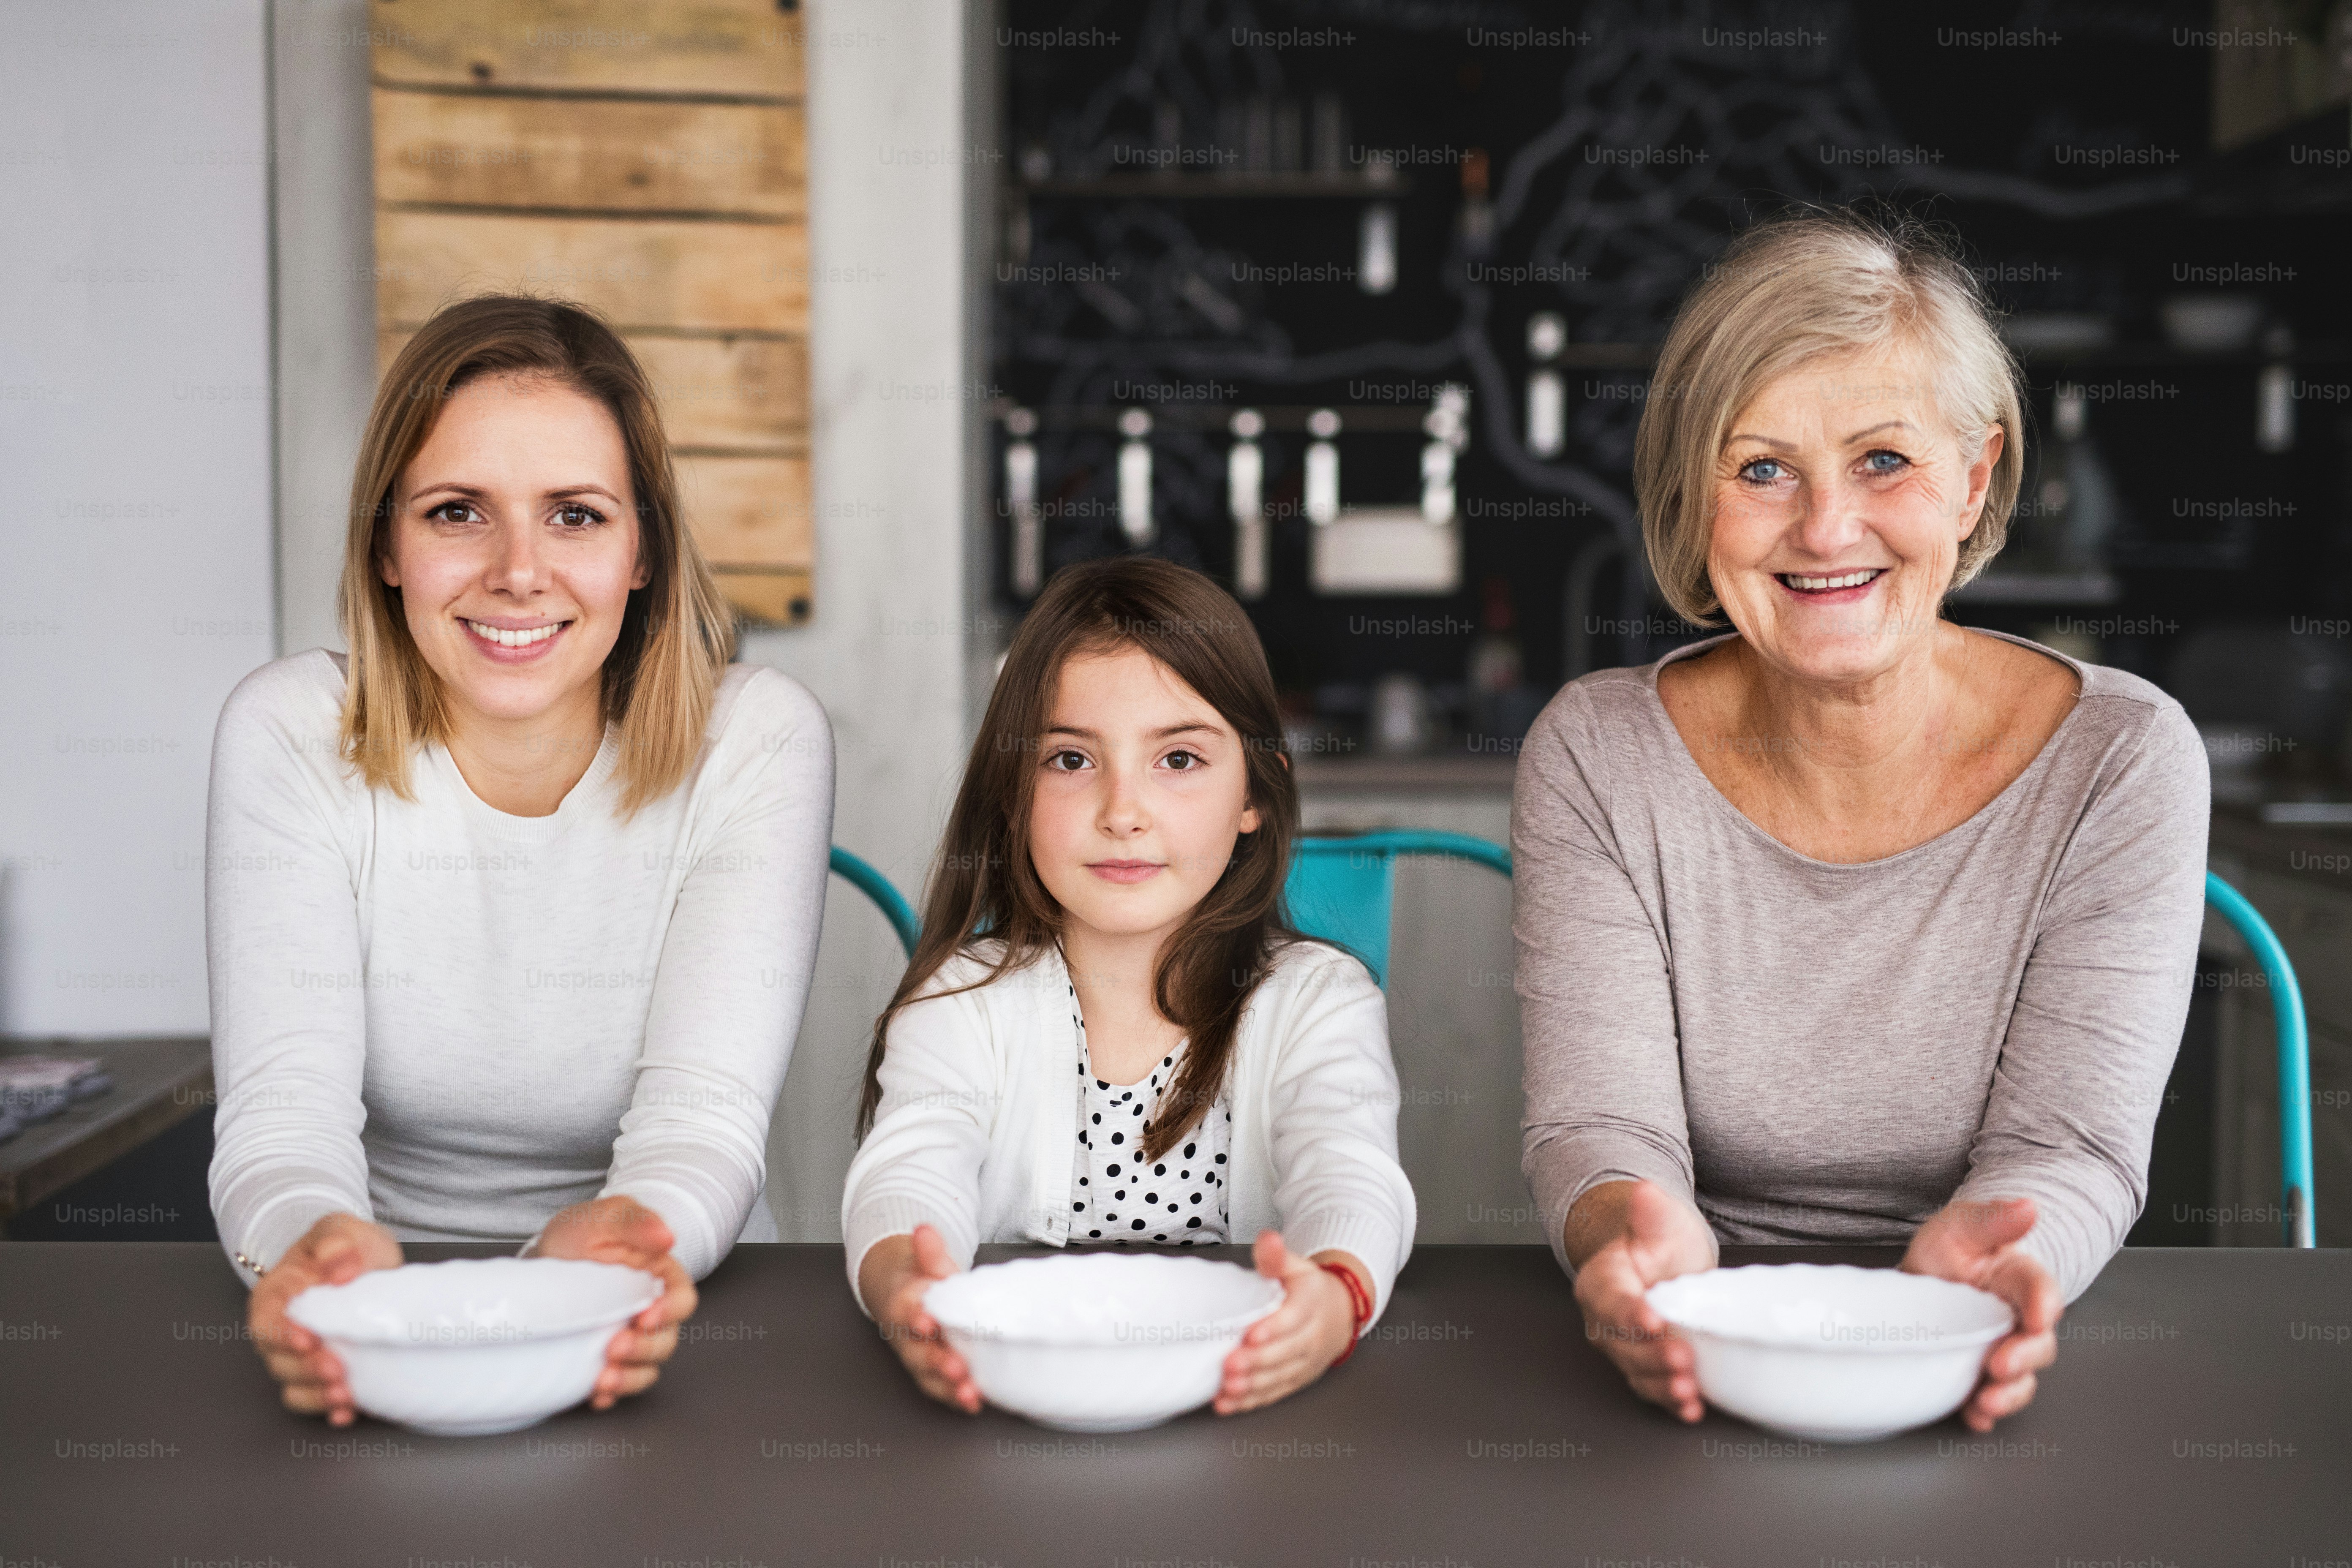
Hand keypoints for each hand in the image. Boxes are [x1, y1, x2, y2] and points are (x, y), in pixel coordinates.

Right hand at [247, 1212, 403, 1425]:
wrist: (362, 1263)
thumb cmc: (345, 1247)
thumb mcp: (342, 1231)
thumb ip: (336, 1241)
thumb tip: (337, 1263)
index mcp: (276, 1295)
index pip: (269, 1318)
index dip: (284, 1333)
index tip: (308, 1339)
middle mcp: (280, 1330)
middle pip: (277, 1357)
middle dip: (304, 1368)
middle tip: (334, 1369)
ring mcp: (298, 1356)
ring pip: (292, 1383)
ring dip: (316, 1393)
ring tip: (343, 1394)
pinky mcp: (322, 1373)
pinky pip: (314, 1398)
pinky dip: (328, 1409)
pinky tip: (346, 1412)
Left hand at [529, 1195, 695, 1410]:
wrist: (543, 1258)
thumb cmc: (582, 1233)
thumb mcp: (608, 1216)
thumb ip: (637, 1221)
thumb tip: (666, 1237)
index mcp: (660, 1278)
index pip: (682, 1300)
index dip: (671, 1312)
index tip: (646, 1315)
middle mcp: (648, 1312)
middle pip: (666, 1340)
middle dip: (645, 1349)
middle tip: (617, 1345)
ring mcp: (627, 1338)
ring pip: (646, 1367)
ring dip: (630, 1377)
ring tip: (604, 1378)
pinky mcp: (602, 1359)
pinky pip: (616, 1385)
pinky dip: (609, 1394)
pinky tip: (596, 1395)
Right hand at [858, 1225, 979, 1413]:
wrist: (909, 1301)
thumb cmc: (923, 1284)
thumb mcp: (928, 1263)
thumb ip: (929, 1251)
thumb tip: (925, 1229)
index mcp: (905, 1307)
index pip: (906, 1312)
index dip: (916, 1317)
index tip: (927, 1320)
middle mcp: (909, 1338)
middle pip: (919, 1353)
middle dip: (937, 1362)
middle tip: (955, 1368)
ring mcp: (922, 1359)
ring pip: (930, 1378)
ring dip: (949, 1388)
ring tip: (968, 1394)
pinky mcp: (936, 1373)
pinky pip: (945, 1389)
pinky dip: (958, 1399)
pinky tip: (975, 1403)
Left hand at [1214, 1232, 1362, 1414]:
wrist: (1338, 1314)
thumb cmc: (1309, 1289)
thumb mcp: (1298, 1266)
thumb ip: (1277, 1256)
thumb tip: (1268, 1239)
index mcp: (1311, 1304)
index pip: (1293, 1318)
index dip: (1273, 1328)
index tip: (1251, 1334)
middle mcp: (1311, 1337)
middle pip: (1285, 1352)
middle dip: (1257, 1362)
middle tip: (1230, 1365)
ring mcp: (1304, 1362)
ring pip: (1279, 1377)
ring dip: (1253, 1386)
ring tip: (1228, 1389)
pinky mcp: (1295, 1380)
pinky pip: (1274, 1393)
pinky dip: (1251, 1401)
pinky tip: (1227, 1404)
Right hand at [1566, 1180, 1717, 1422]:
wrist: (1668, 1264)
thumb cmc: (1660, 1243)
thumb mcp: (1659, 1222)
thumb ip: (1650, 1211)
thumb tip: (1645, 1190)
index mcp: (1601, 1282)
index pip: (1611, 1300)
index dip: (1629, 1313)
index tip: (1652, 1319)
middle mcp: (1605, 1320)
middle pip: (1621, 1344)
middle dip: (1651, 1357)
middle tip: (1682, 1360)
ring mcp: (1625, 1347)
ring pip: (1637, 1372)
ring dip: (1661, 1386)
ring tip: (1688, 1392)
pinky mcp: (1647, 1366)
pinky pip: (1654, 1388)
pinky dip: (1672, 1403)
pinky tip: (1692, 1409)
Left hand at [1901, 1195, 2059, 1431]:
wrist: (1919, 1278)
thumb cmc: (1948, 1250)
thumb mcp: (1962, 1225)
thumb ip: (1994, 1219)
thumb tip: (2029, 1206)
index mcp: (2020, 1281)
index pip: (2042, 1291)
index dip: (2045, 1305)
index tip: (2040, 1316)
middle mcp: (2017, 1320)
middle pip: (2037, 1344)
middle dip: (2025, 1358)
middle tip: (2002, 1364)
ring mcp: (2000, 1349)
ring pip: (2020, 1378)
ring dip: (2008, 1394)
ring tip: (1987, 1401)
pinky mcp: (1978, 1373)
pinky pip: (1989, 1398)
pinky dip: (1983, 1412)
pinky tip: (1974, 1417)